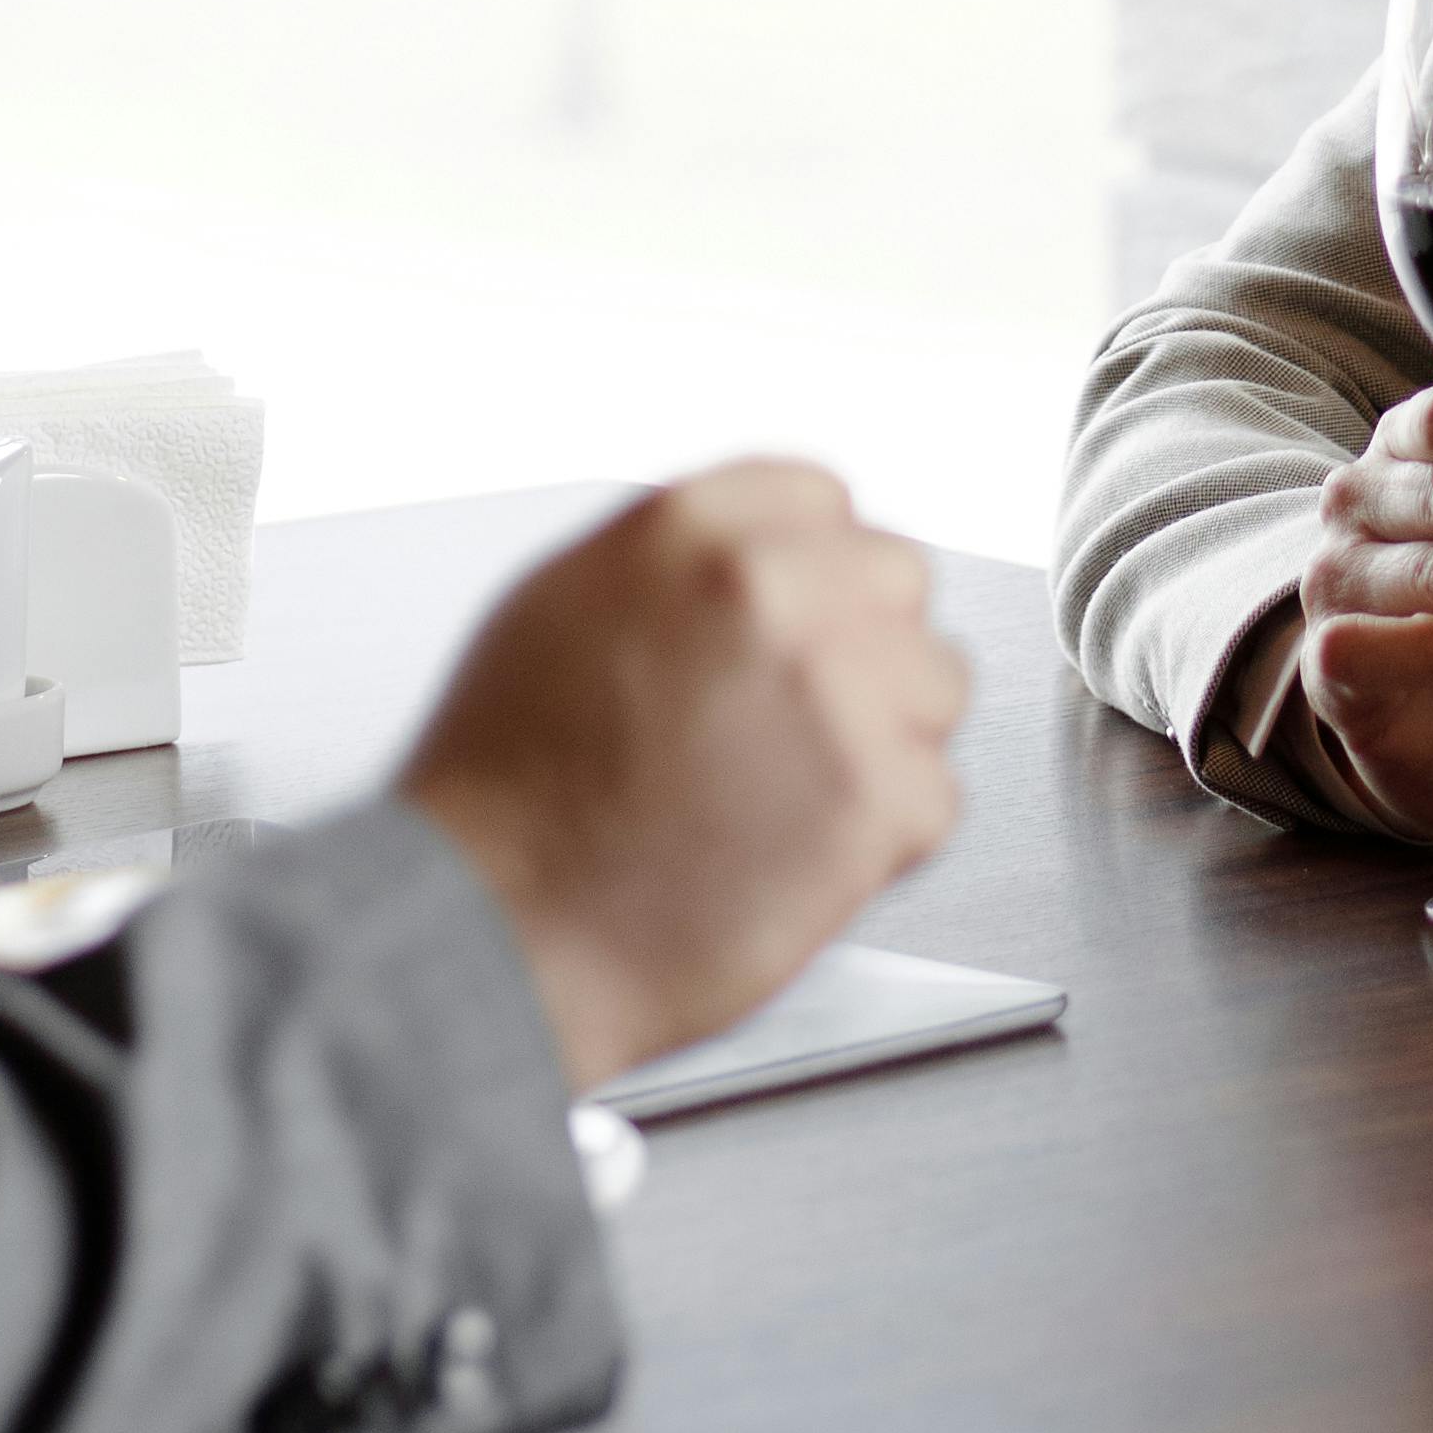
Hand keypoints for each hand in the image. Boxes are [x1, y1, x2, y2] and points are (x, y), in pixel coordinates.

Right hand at [395, 463, 970, 1089]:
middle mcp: (772, 588)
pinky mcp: (877, 798)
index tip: (802, 620)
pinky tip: (798, 851)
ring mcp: (835, 689)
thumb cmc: (504, 795)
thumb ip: (675, 564)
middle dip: (860, 648)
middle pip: (897, 581)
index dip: (813, 572)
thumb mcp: (562, 605)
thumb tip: (744, 555)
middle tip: (795, 722)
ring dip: (887, 738)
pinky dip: (884, 839)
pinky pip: (935, 796)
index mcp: (691, 527)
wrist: (495, 931)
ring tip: (790, 793)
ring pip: (937, 684)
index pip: (825, 501)